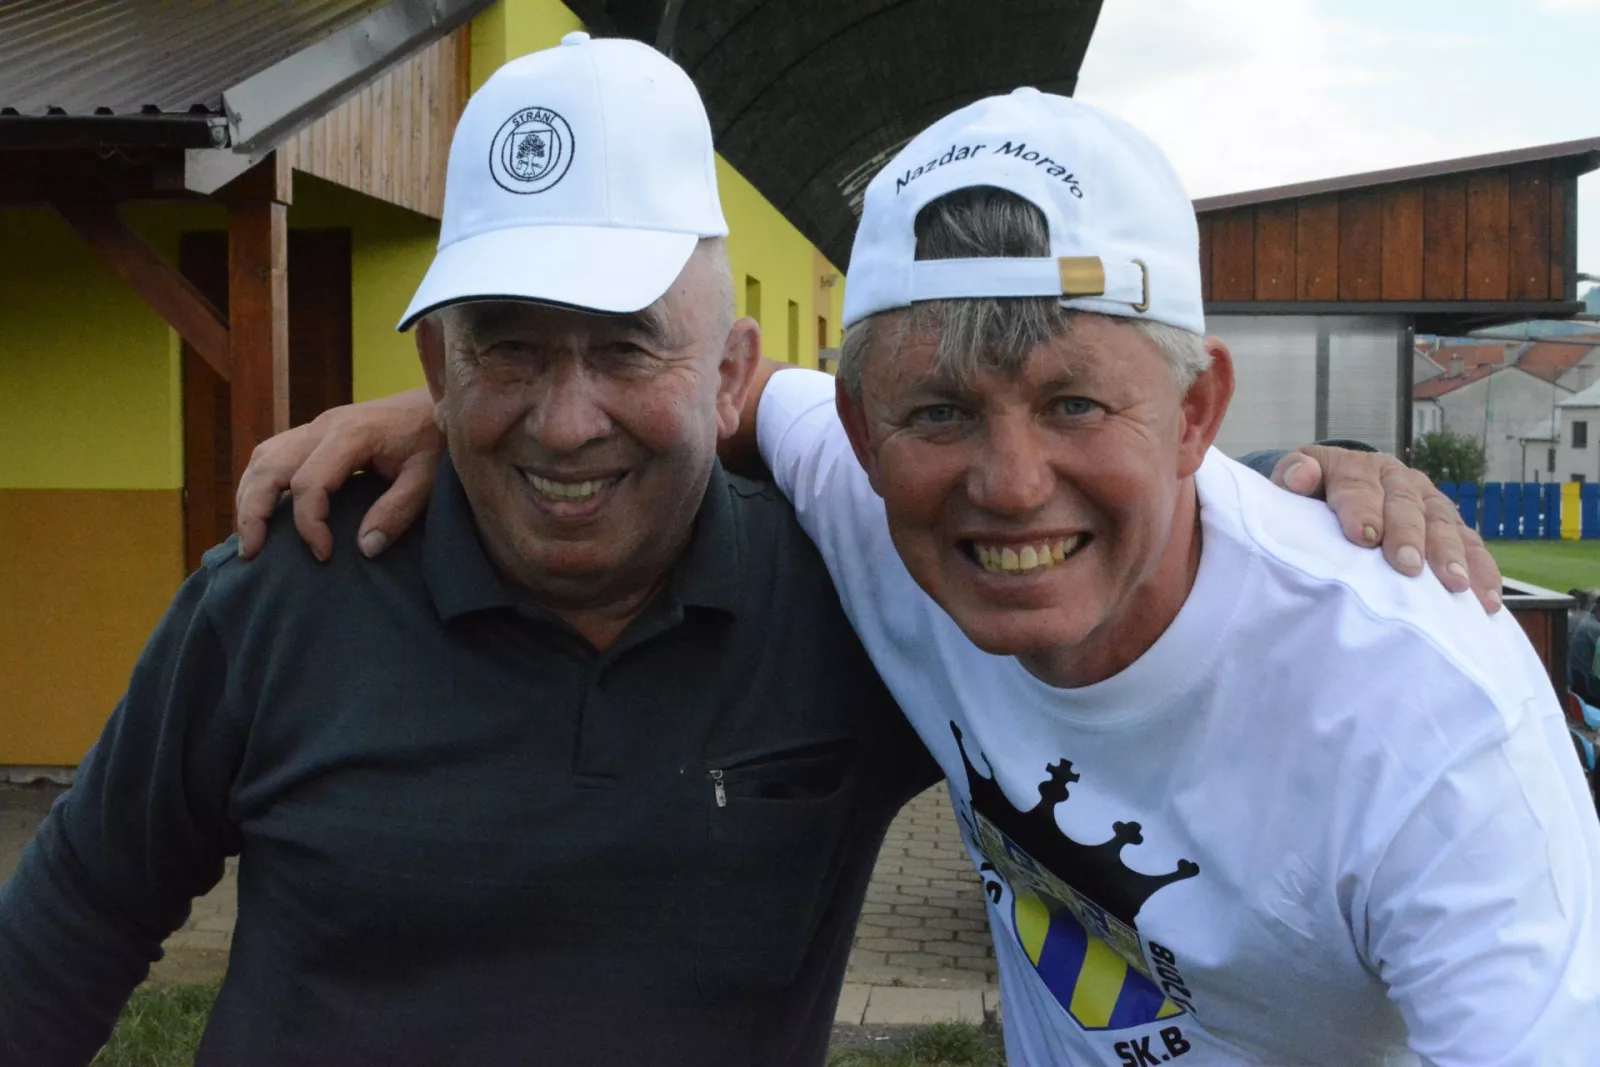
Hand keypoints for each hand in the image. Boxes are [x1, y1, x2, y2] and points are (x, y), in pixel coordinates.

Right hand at [235, 388, 442, 561]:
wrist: (440, 401)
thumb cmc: (435, 439)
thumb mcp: (427, 477)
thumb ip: (398, 511)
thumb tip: (364, 548)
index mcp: (351, 435)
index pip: (308, 482)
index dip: (308, 523)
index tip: (323, 554)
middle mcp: (324, 426)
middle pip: (269, 465)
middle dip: (254, 511)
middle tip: (252, 553)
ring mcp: (317, 425)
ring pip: (264, 456)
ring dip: (249, 495)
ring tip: (250, 536)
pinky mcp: (317, 431)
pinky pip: (274, 453)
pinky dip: (260, 482)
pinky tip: (263, 510)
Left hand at [1271, 445, 1501, 612]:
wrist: (1341, 485)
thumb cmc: (1313, 493)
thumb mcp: (1295, 479)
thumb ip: (1293, 476)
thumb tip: (1299, 477)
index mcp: (1357, 469)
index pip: (1358, 489)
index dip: (1361, 511)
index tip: (1363, 538)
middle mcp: (1397, 481)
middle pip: (1406, 507)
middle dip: (1409, 537)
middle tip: (1408, 566)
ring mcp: (1427, 502)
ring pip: (1444, 525)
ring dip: (1452, 555)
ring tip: (1457, 585)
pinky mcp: (1449, 525)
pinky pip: (1471, 544)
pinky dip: (1482, 571)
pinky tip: (1485, 600)